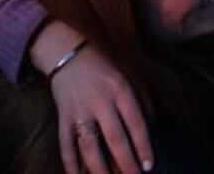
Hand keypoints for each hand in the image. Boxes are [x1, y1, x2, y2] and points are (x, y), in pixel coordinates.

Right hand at [31, 21, 152, 173]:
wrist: (67, 52)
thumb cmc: (102, 66)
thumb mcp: (126, 75)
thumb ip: (137, 100)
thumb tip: (150, 127)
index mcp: (120, 90)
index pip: (135, 123)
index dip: (142, 146)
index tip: (148, 166)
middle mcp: (100, 102)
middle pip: (115, 138)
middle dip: (125, 163)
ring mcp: (80, 111)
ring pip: (90, 145)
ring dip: (99, 169)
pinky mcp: (63, 116)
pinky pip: (66, 143)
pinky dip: (70, 163)